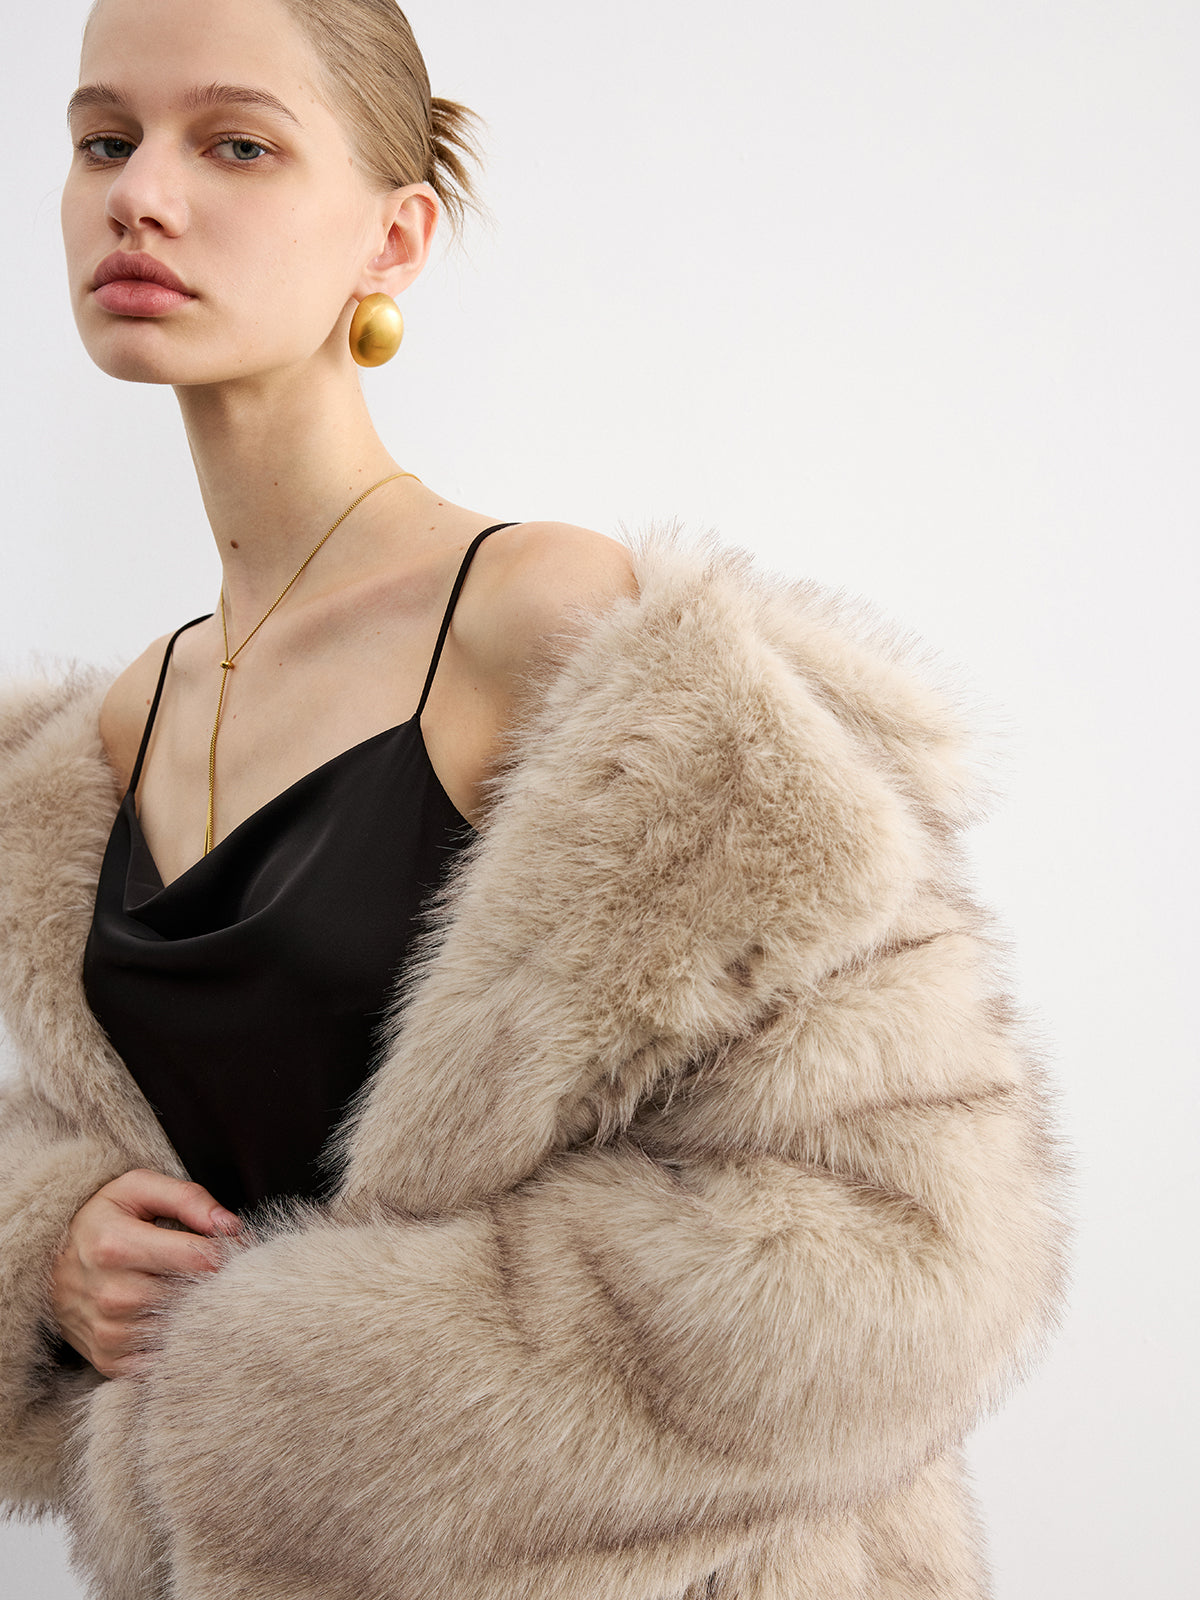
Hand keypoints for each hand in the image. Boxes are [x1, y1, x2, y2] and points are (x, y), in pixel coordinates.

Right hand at [50, 1168, 240, 1378]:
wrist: (48, 1267)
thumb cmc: (102, 1221)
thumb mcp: (136, 1189)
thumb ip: (187, 1198)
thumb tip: (231, 1225)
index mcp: (118, 1246)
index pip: (201, 1259)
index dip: (232, 1251)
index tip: (239, 1246)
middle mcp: (113, 1295)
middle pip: (196, 1296)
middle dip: (221, 1282)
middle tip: (229, 1270)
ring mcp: (110, 1333)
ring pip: (185, 1327)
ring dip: (202, 1312)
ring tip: (201, 1291)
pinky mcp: (111, 1361)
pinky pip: (164, 1359)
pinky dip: (181, 1342)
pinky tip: (181, 1320)